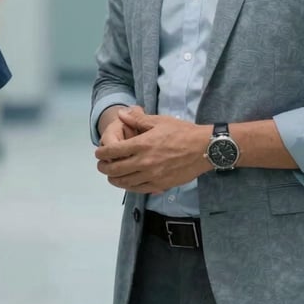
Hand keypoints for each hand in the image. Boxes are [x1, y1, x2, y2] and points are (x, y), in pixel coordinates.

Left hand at [95, 109, 210, 193]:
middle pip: (116, 169)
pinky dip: (129, 187)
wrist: (204, 148)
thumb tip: (121, 114)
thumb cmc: (182, 132)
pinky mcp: (161, 184)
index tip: (98, 153)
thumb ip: (137, 119)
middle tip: (101, 166)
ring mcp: (152, 175)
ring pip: (126, 182)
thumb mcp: (159, 121)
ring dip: (115, 179)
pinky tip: (127, 183)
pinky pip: (139, 189)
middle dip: (104, 168)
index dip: (102, 153)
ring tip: (111, 176)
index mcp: (142, 144)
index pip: (114, 151)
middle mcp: (144, 162)